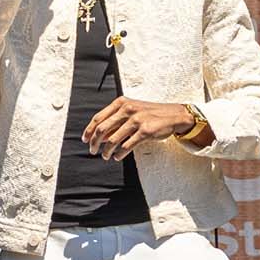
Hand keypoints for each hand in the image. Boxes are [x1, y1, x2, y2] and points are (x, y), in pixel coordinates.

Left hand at [85, 98, 199, 160]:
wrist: (174, 115)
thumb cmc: (151, 114)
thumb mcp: (132, 110)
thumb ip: (116, 119)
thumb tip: (99, 135)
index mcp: (122, 103)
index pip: (98, 118)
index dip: (89, 130)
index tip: (85, 140)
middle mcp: (127, 109)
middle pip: (102, 129)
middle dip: (95, 142)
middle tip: (93, 151)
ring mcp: (136, 120)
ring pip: (113, 139)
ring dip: (106, 151)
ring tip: (105, 156)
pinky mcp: (145, 131)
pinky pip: (127, 146)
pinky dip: (120, 154)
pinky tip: (117, 157)